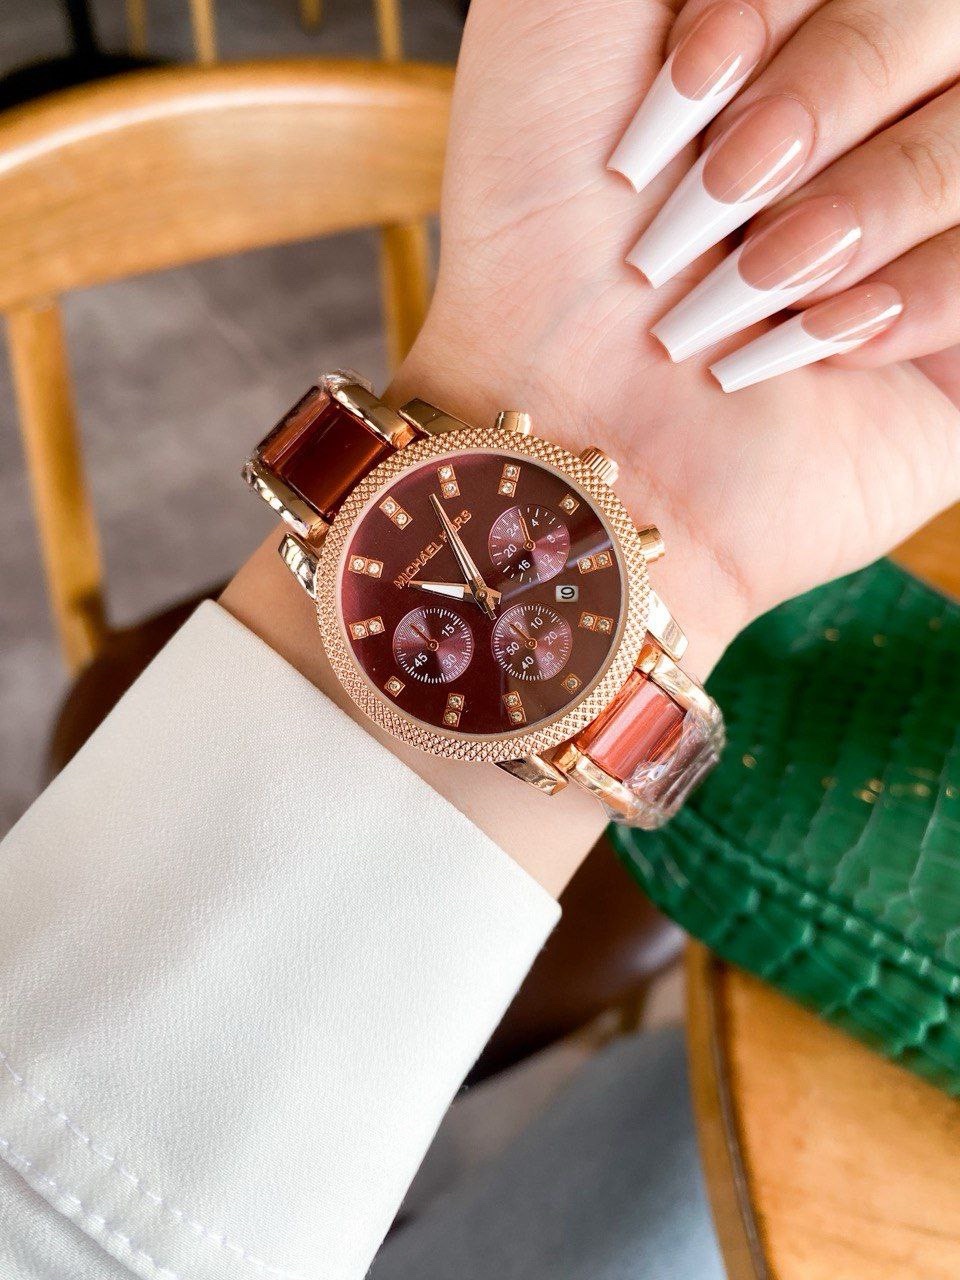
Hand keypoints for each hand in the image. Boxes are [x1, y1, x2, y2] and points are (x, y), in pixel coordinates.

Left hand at [392, 0, 959, 677]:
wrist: (556, 420)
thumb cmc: (544, 219)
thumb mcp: (565, 7)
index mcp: (814, 23)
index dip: (790, 6)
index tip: (687, 78)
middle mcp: (890, 106)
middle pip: (947, 29)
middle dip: (822, 100)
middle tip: (711, 201)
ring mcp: (939, 219)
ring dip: (847, 216)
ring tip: (742, 291)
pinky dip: (902, 303)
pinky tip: (815, 346)